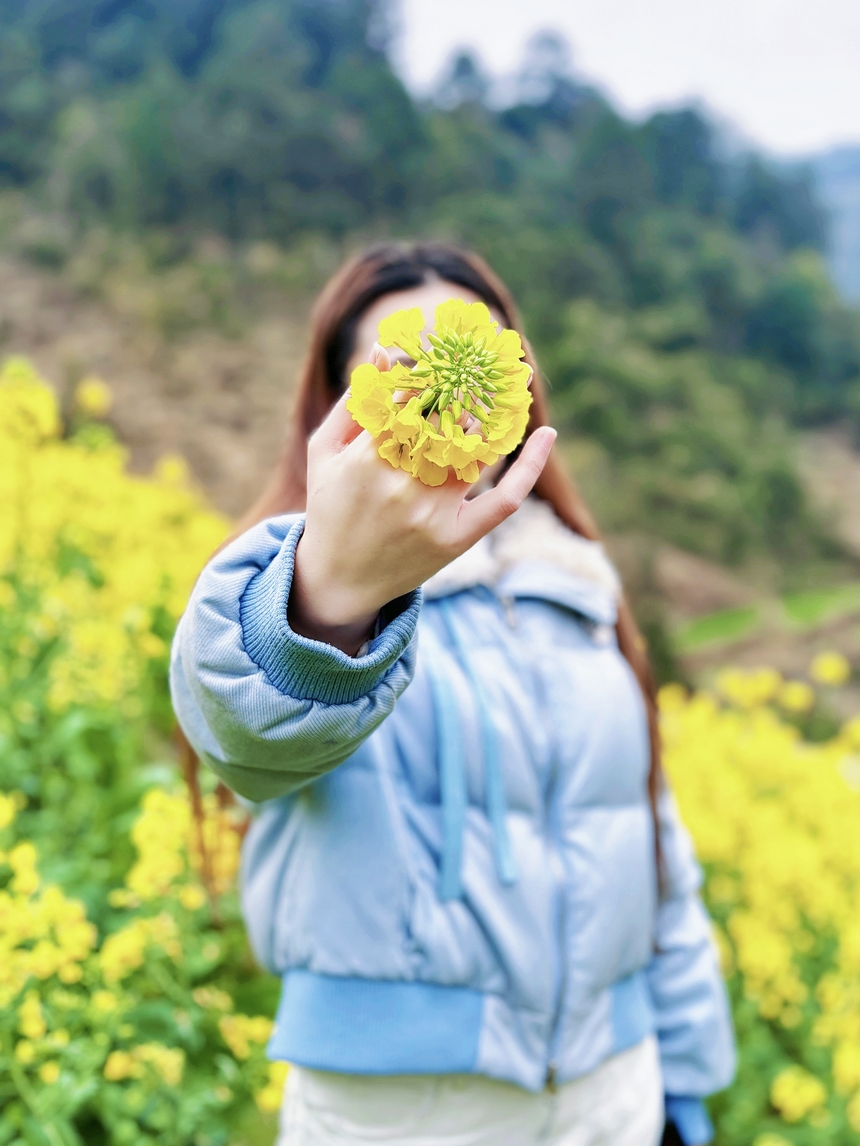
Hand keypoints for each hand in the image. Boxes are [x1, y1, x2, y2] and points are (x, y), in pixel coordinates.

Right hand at [289, 347, 556, 653]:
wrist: (337, 581)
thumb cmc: (331, 505)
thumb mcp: (327, 451)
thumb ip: (356, 400)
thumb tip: (385, 351)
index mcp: (366, 458)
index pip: (411, 398)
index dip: (430, 374)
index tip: (443, 360)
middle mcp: (402, 486)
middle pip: (447, 422)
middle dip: (465, 390)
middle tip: (483, 366)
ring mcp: (432, 514)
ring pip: (476, 452)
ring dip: (491, 418)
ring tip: (505, 389)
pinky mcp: (456, 538)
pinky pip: (503, 499)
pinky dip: (529, 467)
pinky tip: (546, 435)